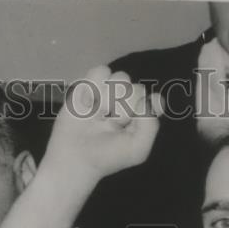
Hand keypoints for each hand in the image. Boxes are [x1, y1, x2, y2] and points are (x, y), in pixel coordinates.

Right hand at [48, 66, 162, 187]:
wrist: (74, 157)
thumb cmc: (107, 157)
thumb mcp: (137, 150)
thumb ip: (150, 126)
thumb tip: (146, 100)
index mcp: (140, 118)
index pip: (154, 101)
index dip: (148, 105)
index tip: (135, 118)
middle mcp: (127, 104)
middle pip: (138, 88)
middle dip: (125, 106)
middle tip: (112, 123)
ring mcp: (108, 93)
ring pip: (121, 77)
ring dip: (110, 95)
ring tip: (99, 113)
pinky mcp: (89, 86)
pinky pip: (101, 70)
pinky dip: (95, 85)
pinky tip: (88, 103)